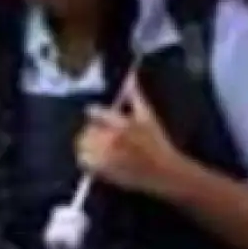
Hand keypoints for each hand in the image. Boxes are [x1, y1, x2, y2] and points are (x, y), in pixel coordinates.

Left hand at [76, 77, 186, 196]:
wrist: (164, 172)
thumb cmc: (157, 142)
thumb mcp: (148, 116)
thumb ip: (136, 95)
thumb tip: (130, 76)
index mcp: (122, 125)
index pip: (97, 113)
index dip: (93, 112)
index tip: (91, 111)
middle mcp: (112, 141)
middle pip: (87, 130)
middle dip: (92, 129)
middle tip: (99, 131)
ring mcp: (107, 158)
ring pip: (83, 146)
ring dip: (87, 143)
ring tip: (96, 144)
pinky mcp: (104, 172)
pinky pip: (85, 162)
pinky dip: (87, 158)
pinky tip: (97, 157)